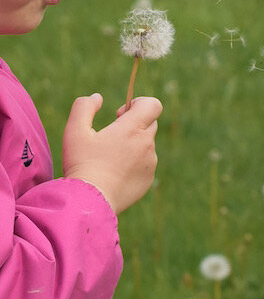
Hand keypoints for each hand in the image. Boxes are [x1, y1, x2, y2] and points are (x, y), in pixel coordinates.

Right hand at [62, 93, 162, 214]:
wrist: (91, 200)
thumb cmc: (82, 163)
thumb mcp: (75, 130)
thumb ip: (84, 107)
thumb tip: (97, 97)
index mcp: (132, 129)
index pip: (153, 105)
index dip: (140, 103)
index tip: (121, 114)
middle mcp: (146, 144)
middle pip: (150, 123)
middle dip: (134, 124)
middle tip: (112, 135)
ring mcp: (150, 162)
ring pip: (146, 145)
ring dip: (132, 145)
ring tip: (109, 158)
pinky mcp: (148, 178)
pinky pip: (145, 164)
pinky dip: (133, 163)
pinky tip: (113, 173)